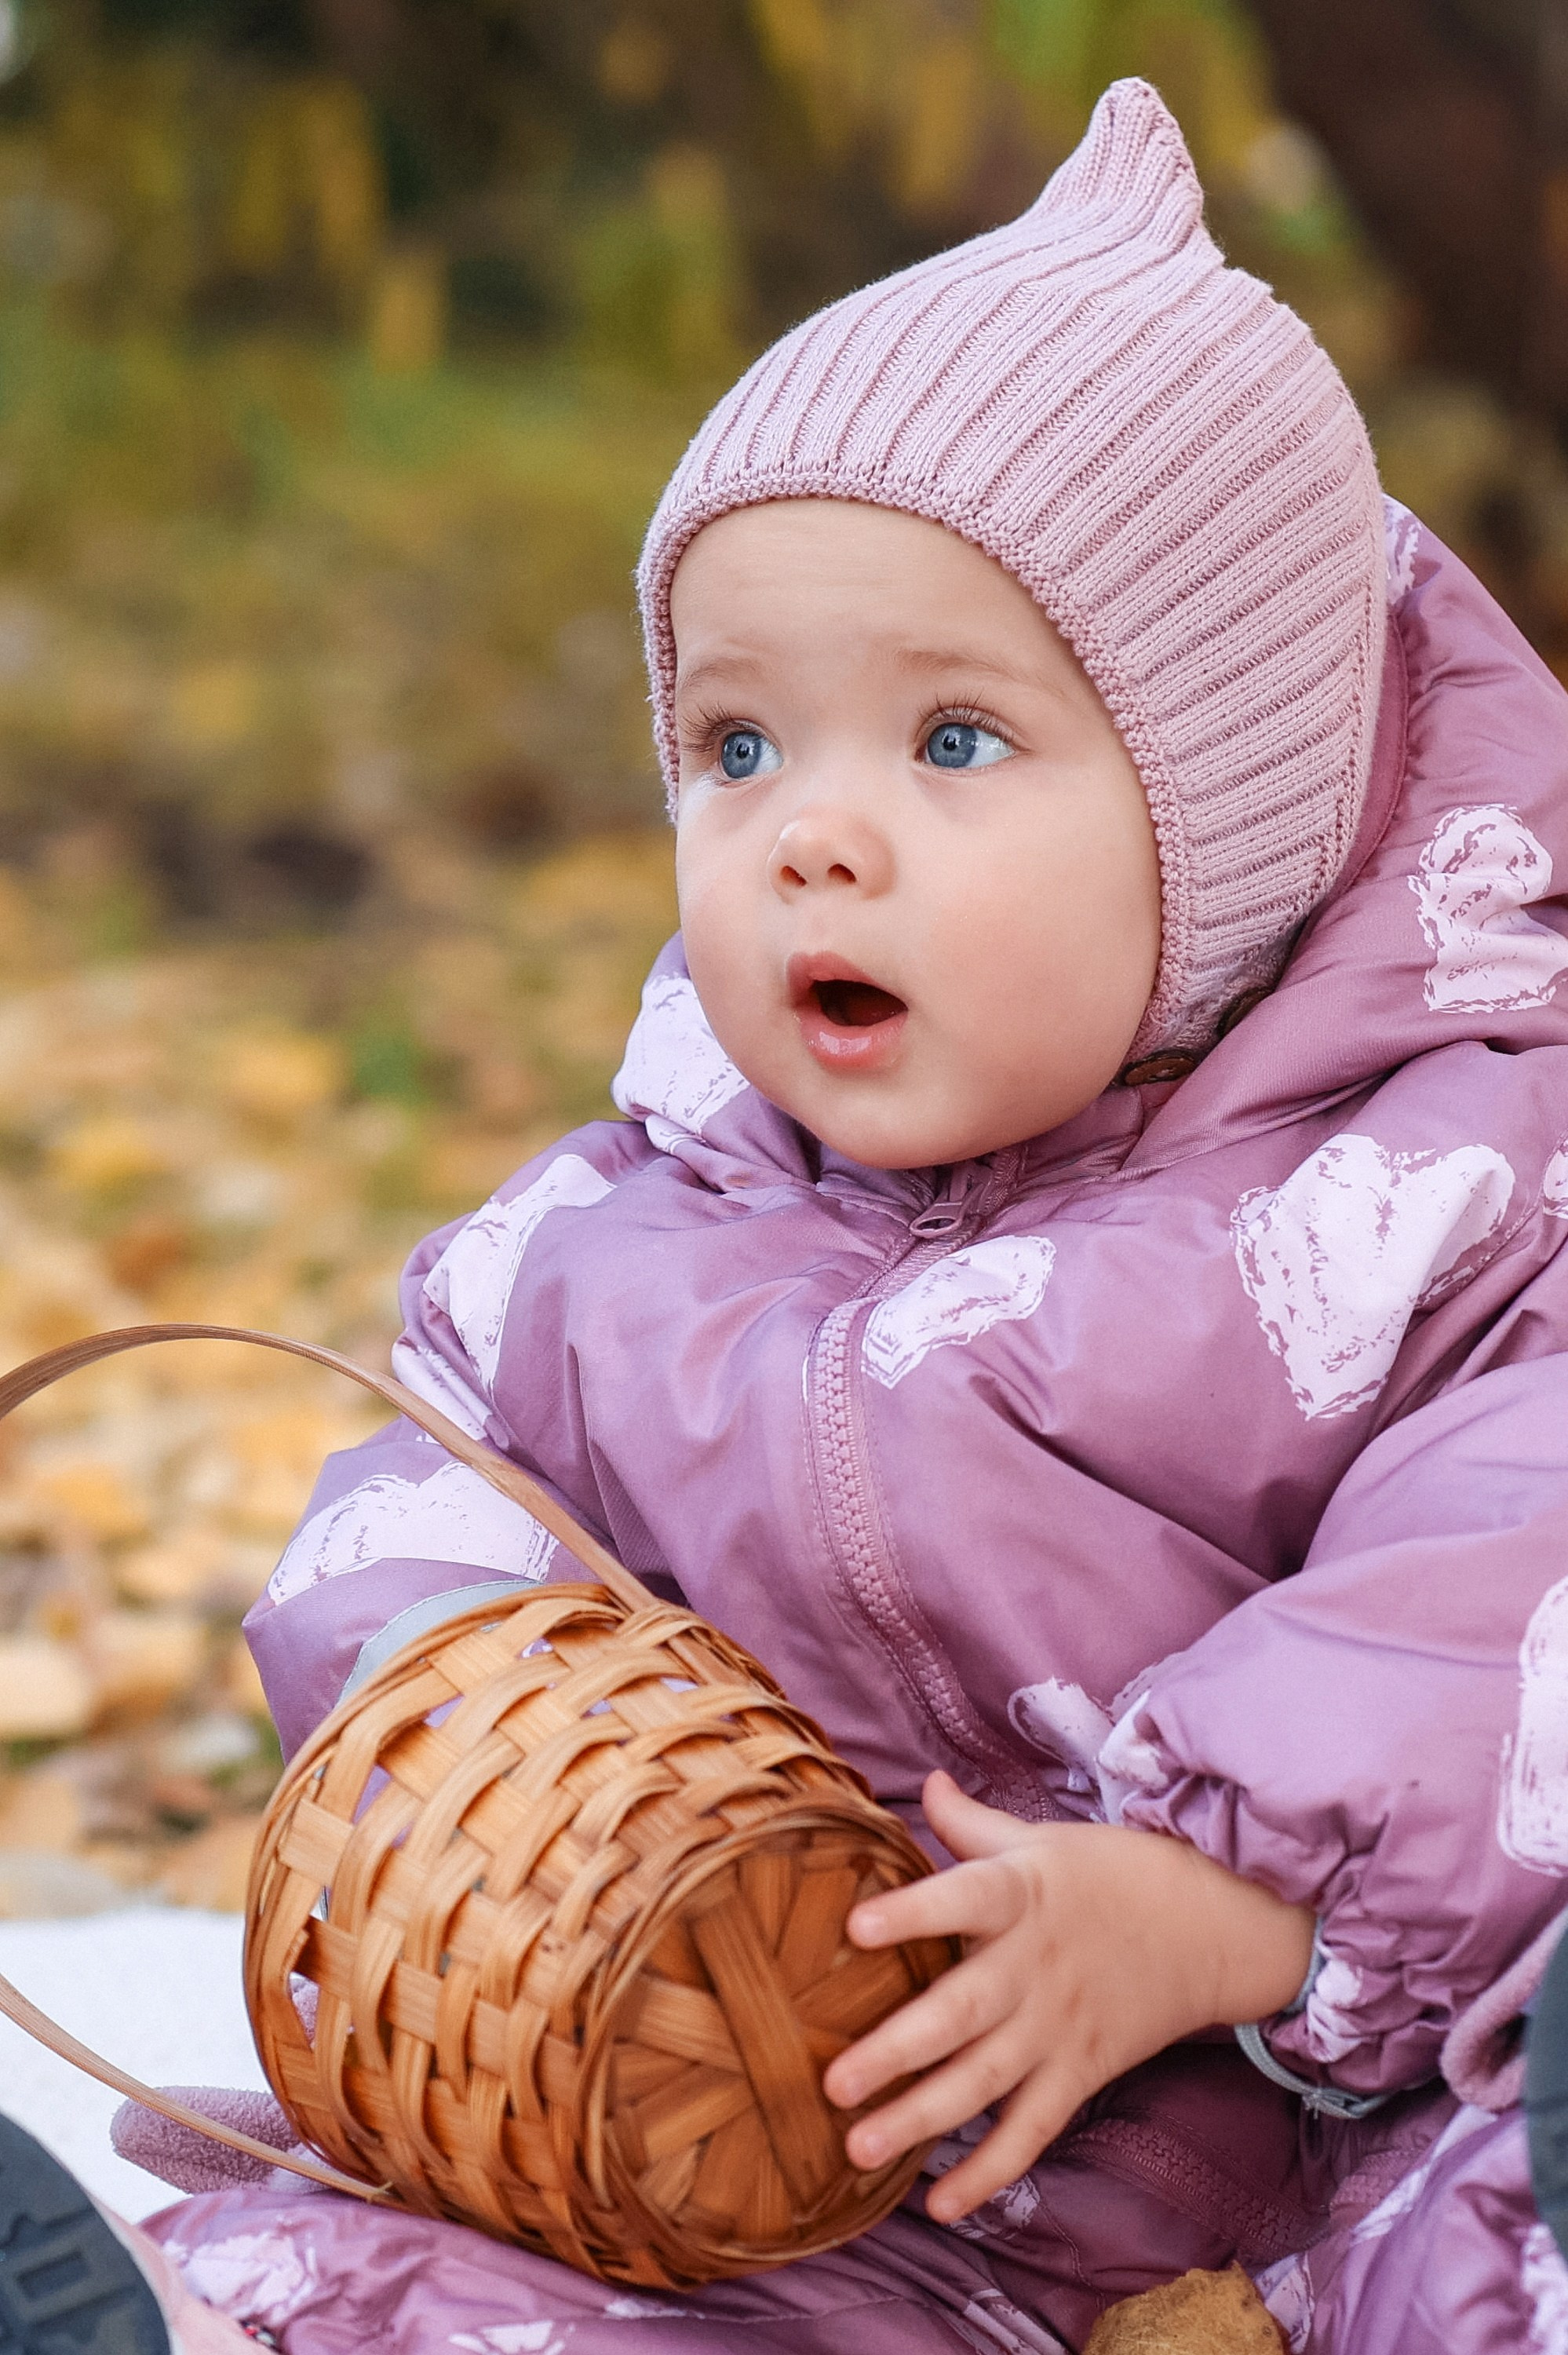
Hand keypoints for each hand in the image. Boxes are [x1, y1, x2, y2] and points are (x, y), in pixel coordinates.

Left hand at [821, 1769, 1314, 2222]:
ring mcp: (1057, 2028)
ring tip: (858, 2149)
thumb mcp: (1041, 1839)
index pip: (962, 1898)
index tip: (854, 1927)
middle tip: (833, 2083)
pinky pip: (1031, 2131)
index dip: (911, 1912)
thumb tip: (923, 1781)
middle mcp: (1033, 1968)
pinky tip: (939, 2203)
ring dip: (921, 2119)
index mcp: (1020, 1896)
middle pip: (960, 2011)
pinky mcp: (1079, 2074)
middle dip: (896, 2050)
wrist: (1207, 1924)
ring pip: (984, 2081)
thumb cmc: (1108, 1874)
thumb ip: (972, 1824)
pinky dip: (989, 2171)